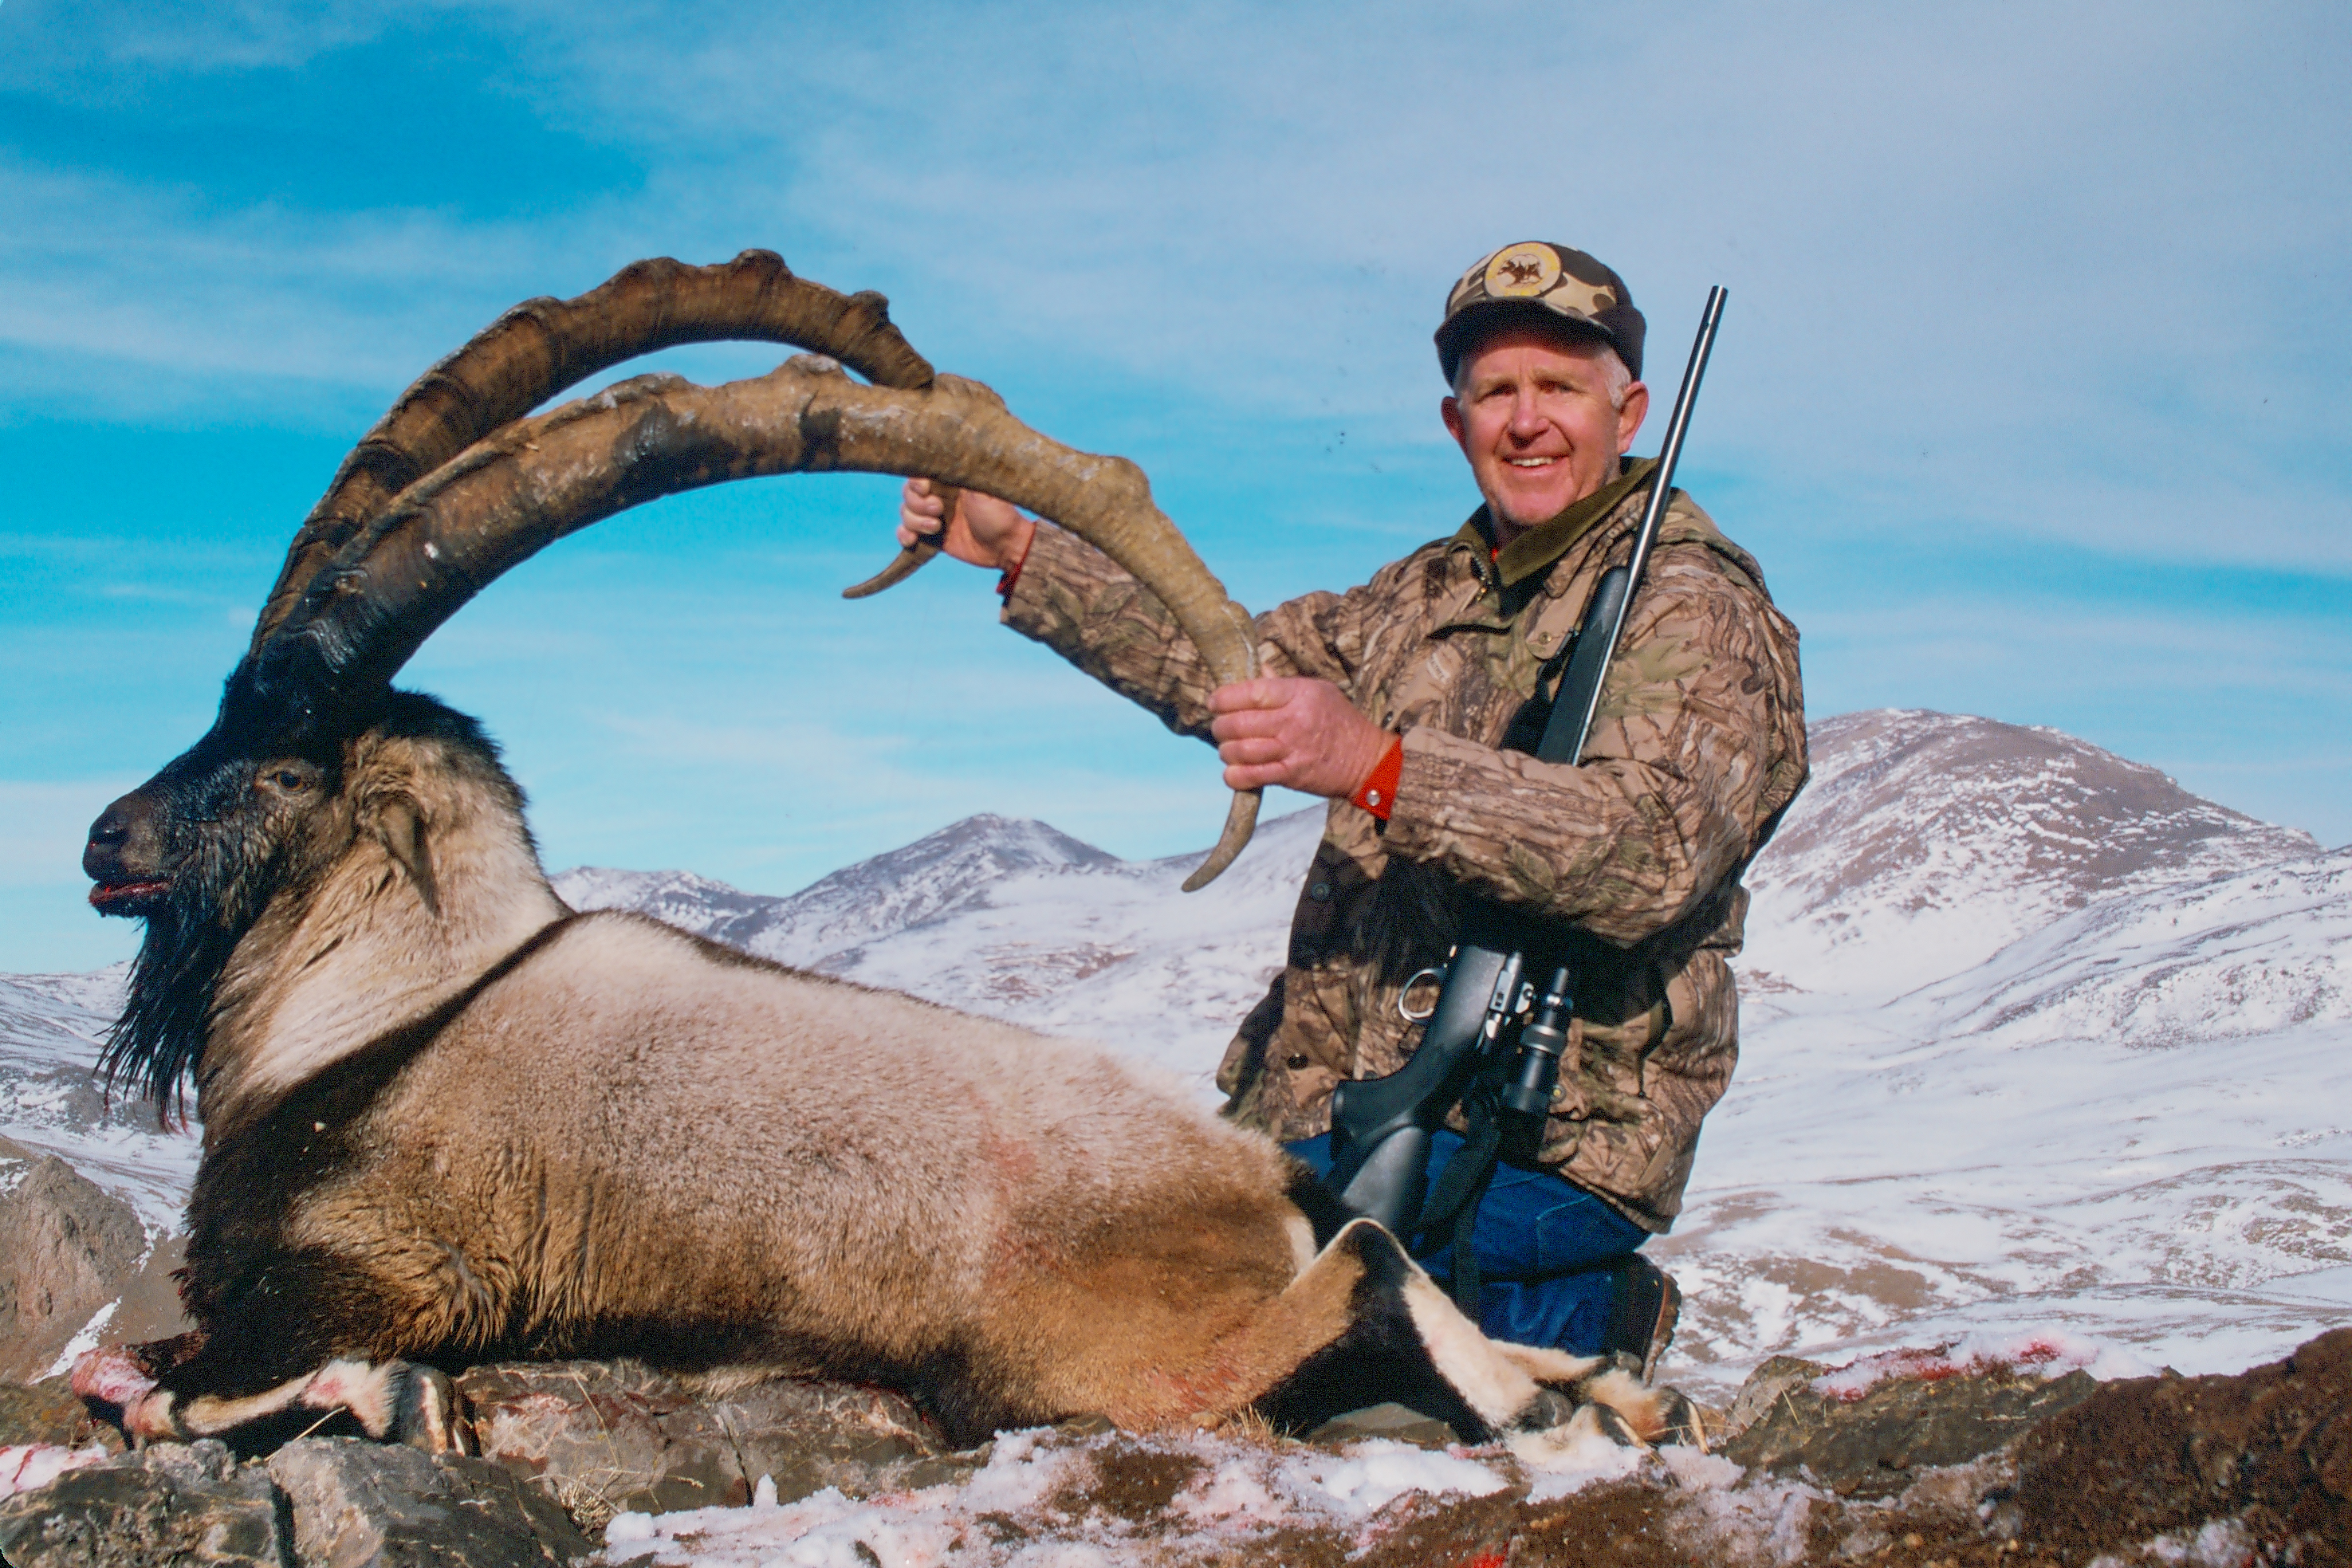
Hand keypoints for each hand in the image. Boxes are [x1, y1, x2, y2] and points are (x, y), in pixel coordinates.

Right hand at [898, 478, 1035, 570]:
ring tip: (937, 528)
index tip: (926, 489)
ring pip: (906, 513)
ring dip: (915, 521)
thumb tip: (953, 445)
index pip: (919, 474)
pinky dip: (904, 535)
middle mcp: (938, 495)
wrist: (1005, 547)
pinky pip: (905, 532)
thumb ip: (966, 471)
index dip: (916, 482)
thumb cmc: (1000, 514)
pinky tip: (913, 540)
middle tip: (939, 510)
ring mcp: (932, 516)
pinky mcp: (930, 537)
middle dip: (918, 504)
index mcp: (949, 481)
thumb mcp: (985, 489)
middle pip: (908, 493)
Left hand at [1208, 678, 1392, 798]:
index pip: (1252, 692)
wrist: (1366, 759)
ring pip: (1241, 750)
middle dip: (1220, 726)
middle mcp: (1294, 721)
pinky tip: (1233, 771)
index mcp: (1299, 694)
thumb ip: (1283, 683)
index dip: (1225, 697)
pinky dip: (1235, 775)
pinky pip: (1252, 776)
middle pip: (1240, 723)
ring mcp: (1292, 750)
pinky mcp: (1291, 776)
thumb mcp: (1318, 690)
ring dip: (1226, 750)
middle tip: (1219, 727)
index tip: (1214, 701)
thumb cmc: (1340, 720)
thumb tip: (1257, 669)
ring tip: (1227, 748)